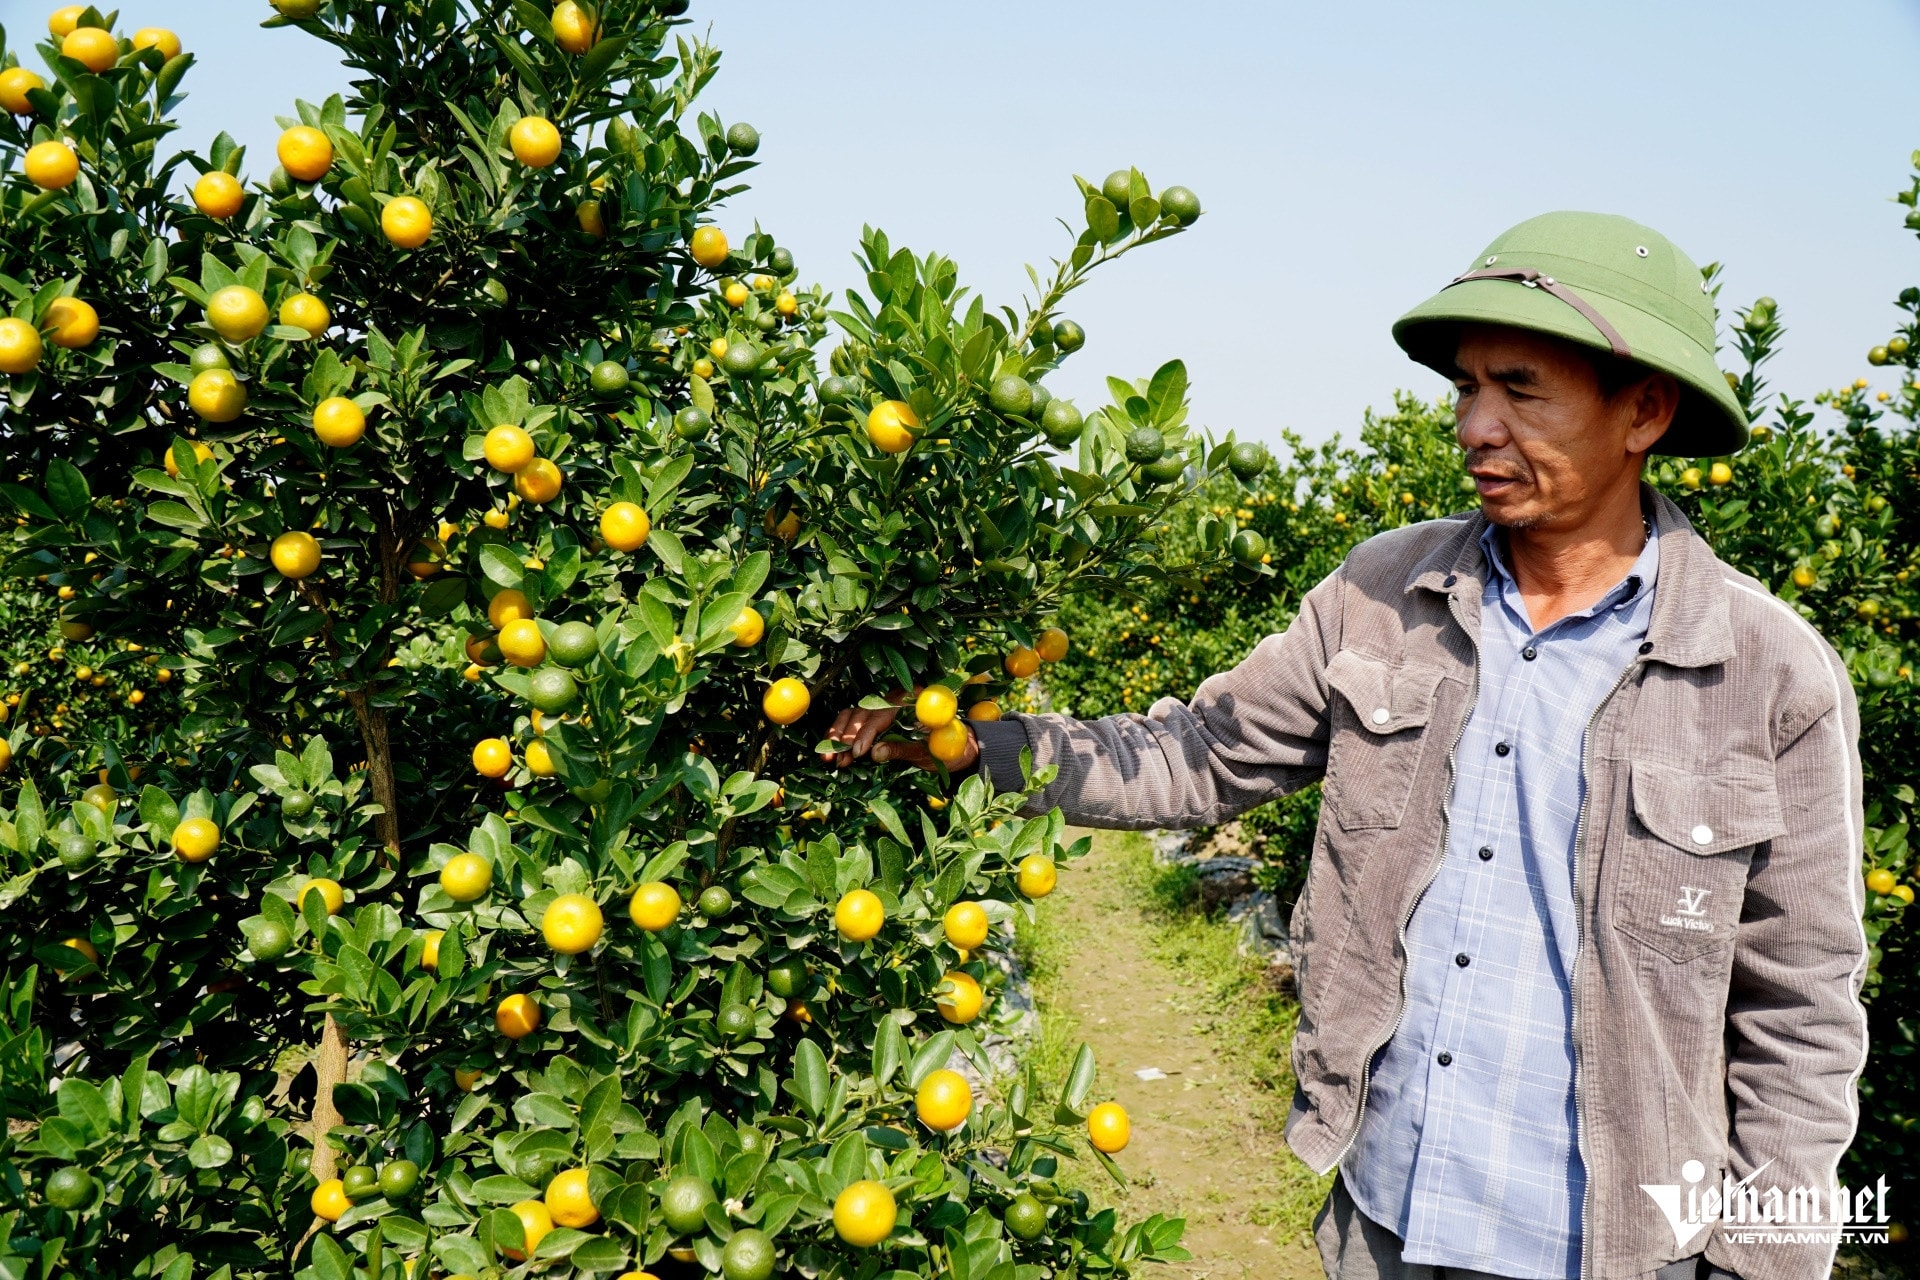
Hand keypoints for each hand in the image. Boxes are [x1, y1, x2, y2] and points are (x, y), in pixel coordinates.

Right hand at [820, 700, 980, 772]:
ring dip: (838, 737)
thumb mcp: (928, 751)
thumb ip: (902, 749)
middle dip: (848, 737)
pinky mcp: (876, 718)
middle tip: (838, 759)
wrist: (957, 749)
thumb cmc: (948, 749)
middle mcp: (896, 698)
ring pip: (852, 715)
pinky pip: (852, 722)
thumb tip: (874, 753)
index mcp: (913, 701)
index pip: (883, 714)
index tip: (858, 752)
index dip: (867, 732)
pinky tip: (832, 751)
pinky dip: (840, 735)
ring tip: (831, 758)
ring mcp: (883, 706)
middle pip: (863, 713)